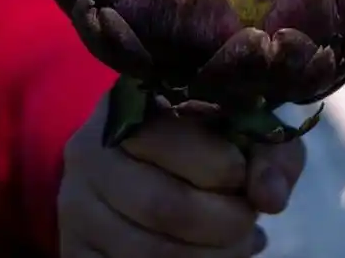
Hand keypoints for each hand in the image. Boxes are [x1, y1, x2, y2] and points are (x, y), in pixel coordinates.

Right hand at [58, 93, 306, 256]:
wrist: (142, 168)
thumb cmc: (204, 142)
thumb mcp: (243, 133)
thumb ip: (268, 153)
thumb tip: (270, 196)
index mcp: (130, 102)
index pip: (170, 137)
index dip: (220, 166)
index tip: (242, 176)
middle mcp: (89, 150)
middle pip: (161, 204)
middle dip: (223, 222)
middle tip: (248, 222)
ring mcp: (75, 203)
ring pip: (147, 250)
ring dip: (209, 256)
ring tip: (237, 244)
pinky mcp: (74, 248)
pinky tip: (205, 257)